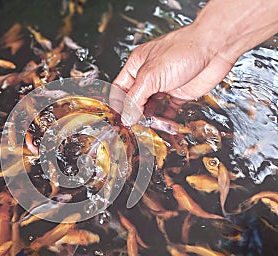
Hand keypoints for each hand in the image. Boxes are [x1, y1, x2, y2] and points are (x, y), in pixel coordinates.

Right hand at [111, 24, 233, 124]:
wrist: (215, 48)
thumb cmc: (184, 49)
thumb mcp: (150, 76)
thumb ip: (135, 99)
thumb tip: (126, 117)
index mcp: (136, 65)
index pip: (120, 89)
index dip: (118, 105)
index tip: (119, 121)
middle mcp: (149, 75)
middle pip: (135, 100)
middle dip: (134, 114)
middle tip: (134, 128)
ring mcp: (164, 85)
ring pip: (151, 107)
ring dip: (150, 118)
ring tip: (150, 128)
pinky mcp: (180, 93)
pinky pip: (169, 110)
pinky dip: (166, 119)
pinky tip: (165, 125)